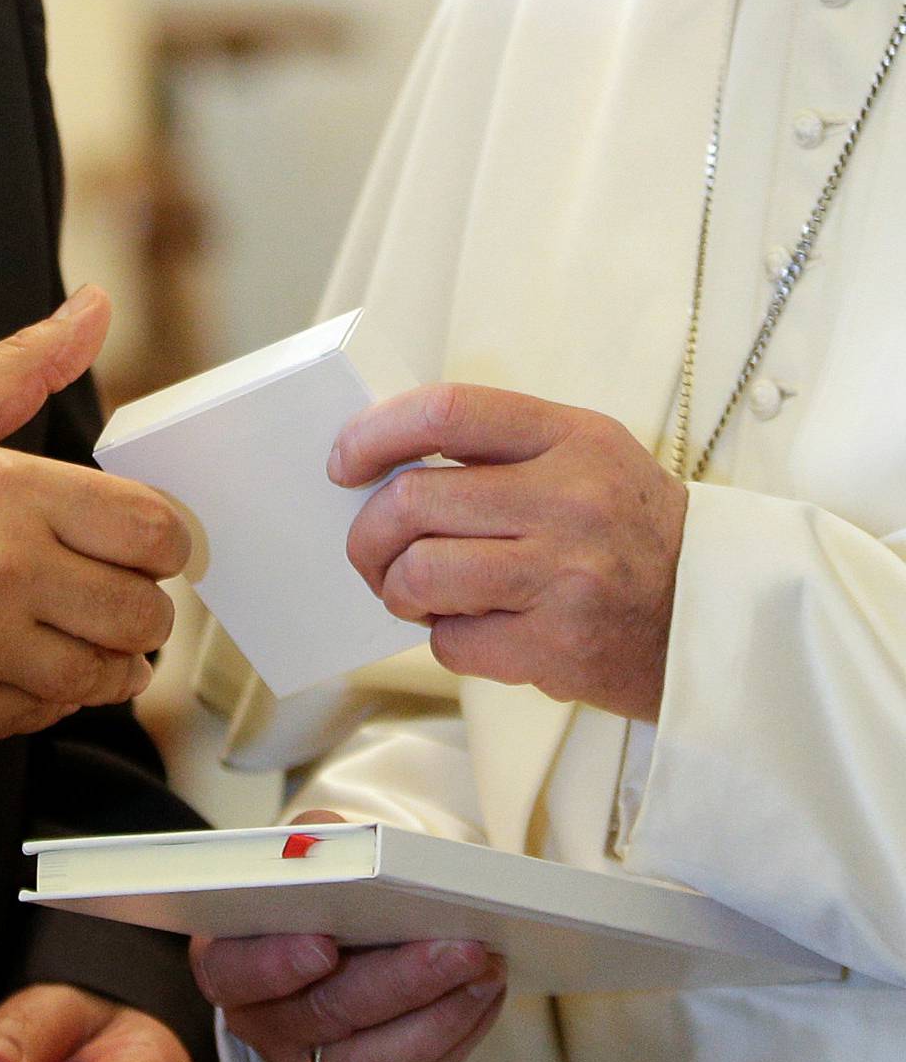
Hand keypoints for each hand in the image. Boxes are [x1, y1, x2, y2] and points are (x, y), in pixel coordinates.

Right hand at [0, 288, 190, 744]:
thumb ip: (24, 365)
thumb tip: (92, 309)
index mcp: (10, 498)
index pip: (149, 530)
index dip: (164, 537)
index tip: (145, 538)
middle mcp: (6, 578)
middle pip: (141, 610)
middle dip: (144, 599)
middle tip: (118, 585)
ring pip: (104, 675)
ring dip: (110, 656)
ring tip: (89, 631)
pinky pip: (47, 716)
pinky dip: (56, 696)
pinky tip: (36, 664)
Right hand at [193, 816, 504, 1061]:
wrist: (325, 928)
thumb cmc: (307, 886)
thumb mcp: (297, 850)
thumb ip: (315, 846)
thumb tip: (351, 848)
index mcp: (228, 961)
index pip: (235, 972)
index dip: (276, 964)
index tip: (323, 944)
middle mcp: (264, 1023)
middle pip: (325, 1014)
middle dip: (400, 982)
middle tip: (459, 948)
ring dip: (439, 1018)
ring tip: (484, 970)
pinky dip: (455, 1038)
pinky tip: (483, 995)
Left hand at [333, 384, 689, 720]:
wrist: (718, 615)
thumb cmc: (634, 528)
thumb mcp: (584, 452)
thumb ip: (498, 445)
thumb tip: (386, 460)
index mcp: (571, 437)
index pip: (446, 412)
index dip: (375, 433)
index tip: (344, 460)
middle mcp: (569, 501)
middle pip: (414, 502)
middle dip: (367, 532)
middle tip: (368, 547)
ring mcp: (564, 578)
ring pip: (420, 574)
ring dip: (395, 588)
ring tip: (410, 590)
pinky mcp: (559, 649)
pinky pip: (452, 641)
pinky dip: (443, 637)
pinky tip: (472, 626)